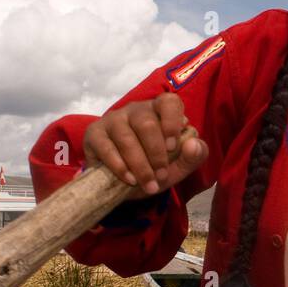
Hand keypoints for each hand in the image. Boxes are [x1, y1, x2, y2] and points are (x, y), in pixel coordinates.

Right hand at [84, 93, 208, 199]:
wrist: (123, 183)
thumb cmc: (154, 166)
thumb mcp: (179, 165)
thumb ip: (193, 156)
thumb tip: (193, 144)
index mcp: (160, 110)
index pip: (169, 102)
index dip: (172, 122)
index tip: (173, 147)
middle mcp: (136, 110)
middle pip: (146, 123)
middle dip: (156, 153)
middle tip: (161, 176)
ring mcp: (113, 120)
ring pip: (126, 137)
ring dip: (140, 164)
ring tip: (148, 184)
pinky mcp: (94, 133)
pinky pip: (106, 147)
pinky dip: (120, 166)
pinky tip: (129, 180)